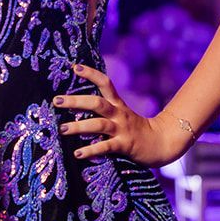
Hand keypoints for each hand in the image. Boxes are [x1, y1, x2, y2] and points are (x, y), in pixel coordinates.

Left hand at [53, 62, 192, 166]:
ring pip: (99, 125)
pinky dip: (91, 150)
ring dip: (79, 126)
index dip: (91, 74)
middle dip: (76, 101)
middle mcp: (119, 114)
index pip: (106, 83)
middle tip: (56, 100)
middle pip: (97, 103)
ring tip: (62, 129)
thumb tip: (74, 107)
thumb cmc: (136, 130)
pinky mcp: (125, 146)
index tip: (75, 67)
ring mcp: (122, 130)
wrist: (162, 144)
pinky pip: (106, 147)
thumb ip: (103, 111)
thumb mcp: (121, 115)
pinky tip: (78, 153)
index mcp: (118, 104)